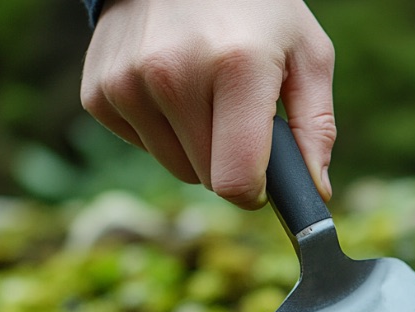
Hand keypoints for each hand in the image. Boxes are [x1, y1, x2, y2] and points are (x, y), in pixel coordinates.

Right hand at [81, 0, 335, 208]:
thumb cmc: (256, 9)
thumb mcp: (306, 53)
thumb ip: (316, 126)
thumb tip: (316, 191)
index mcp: (236, 67)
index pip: (236, 181)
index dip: (256, 190)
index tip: (265, 177)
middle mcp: (172, 75)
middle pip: (208, 178)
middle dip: (230, 159)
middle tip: (238, 110)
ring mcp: (127, 83)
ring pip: (175, 166)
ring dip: (196, 144)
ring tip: (205, 89)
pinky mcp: (98, 92)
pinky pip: (143, 146)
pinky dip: (162, 128)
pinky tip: (171, 84)